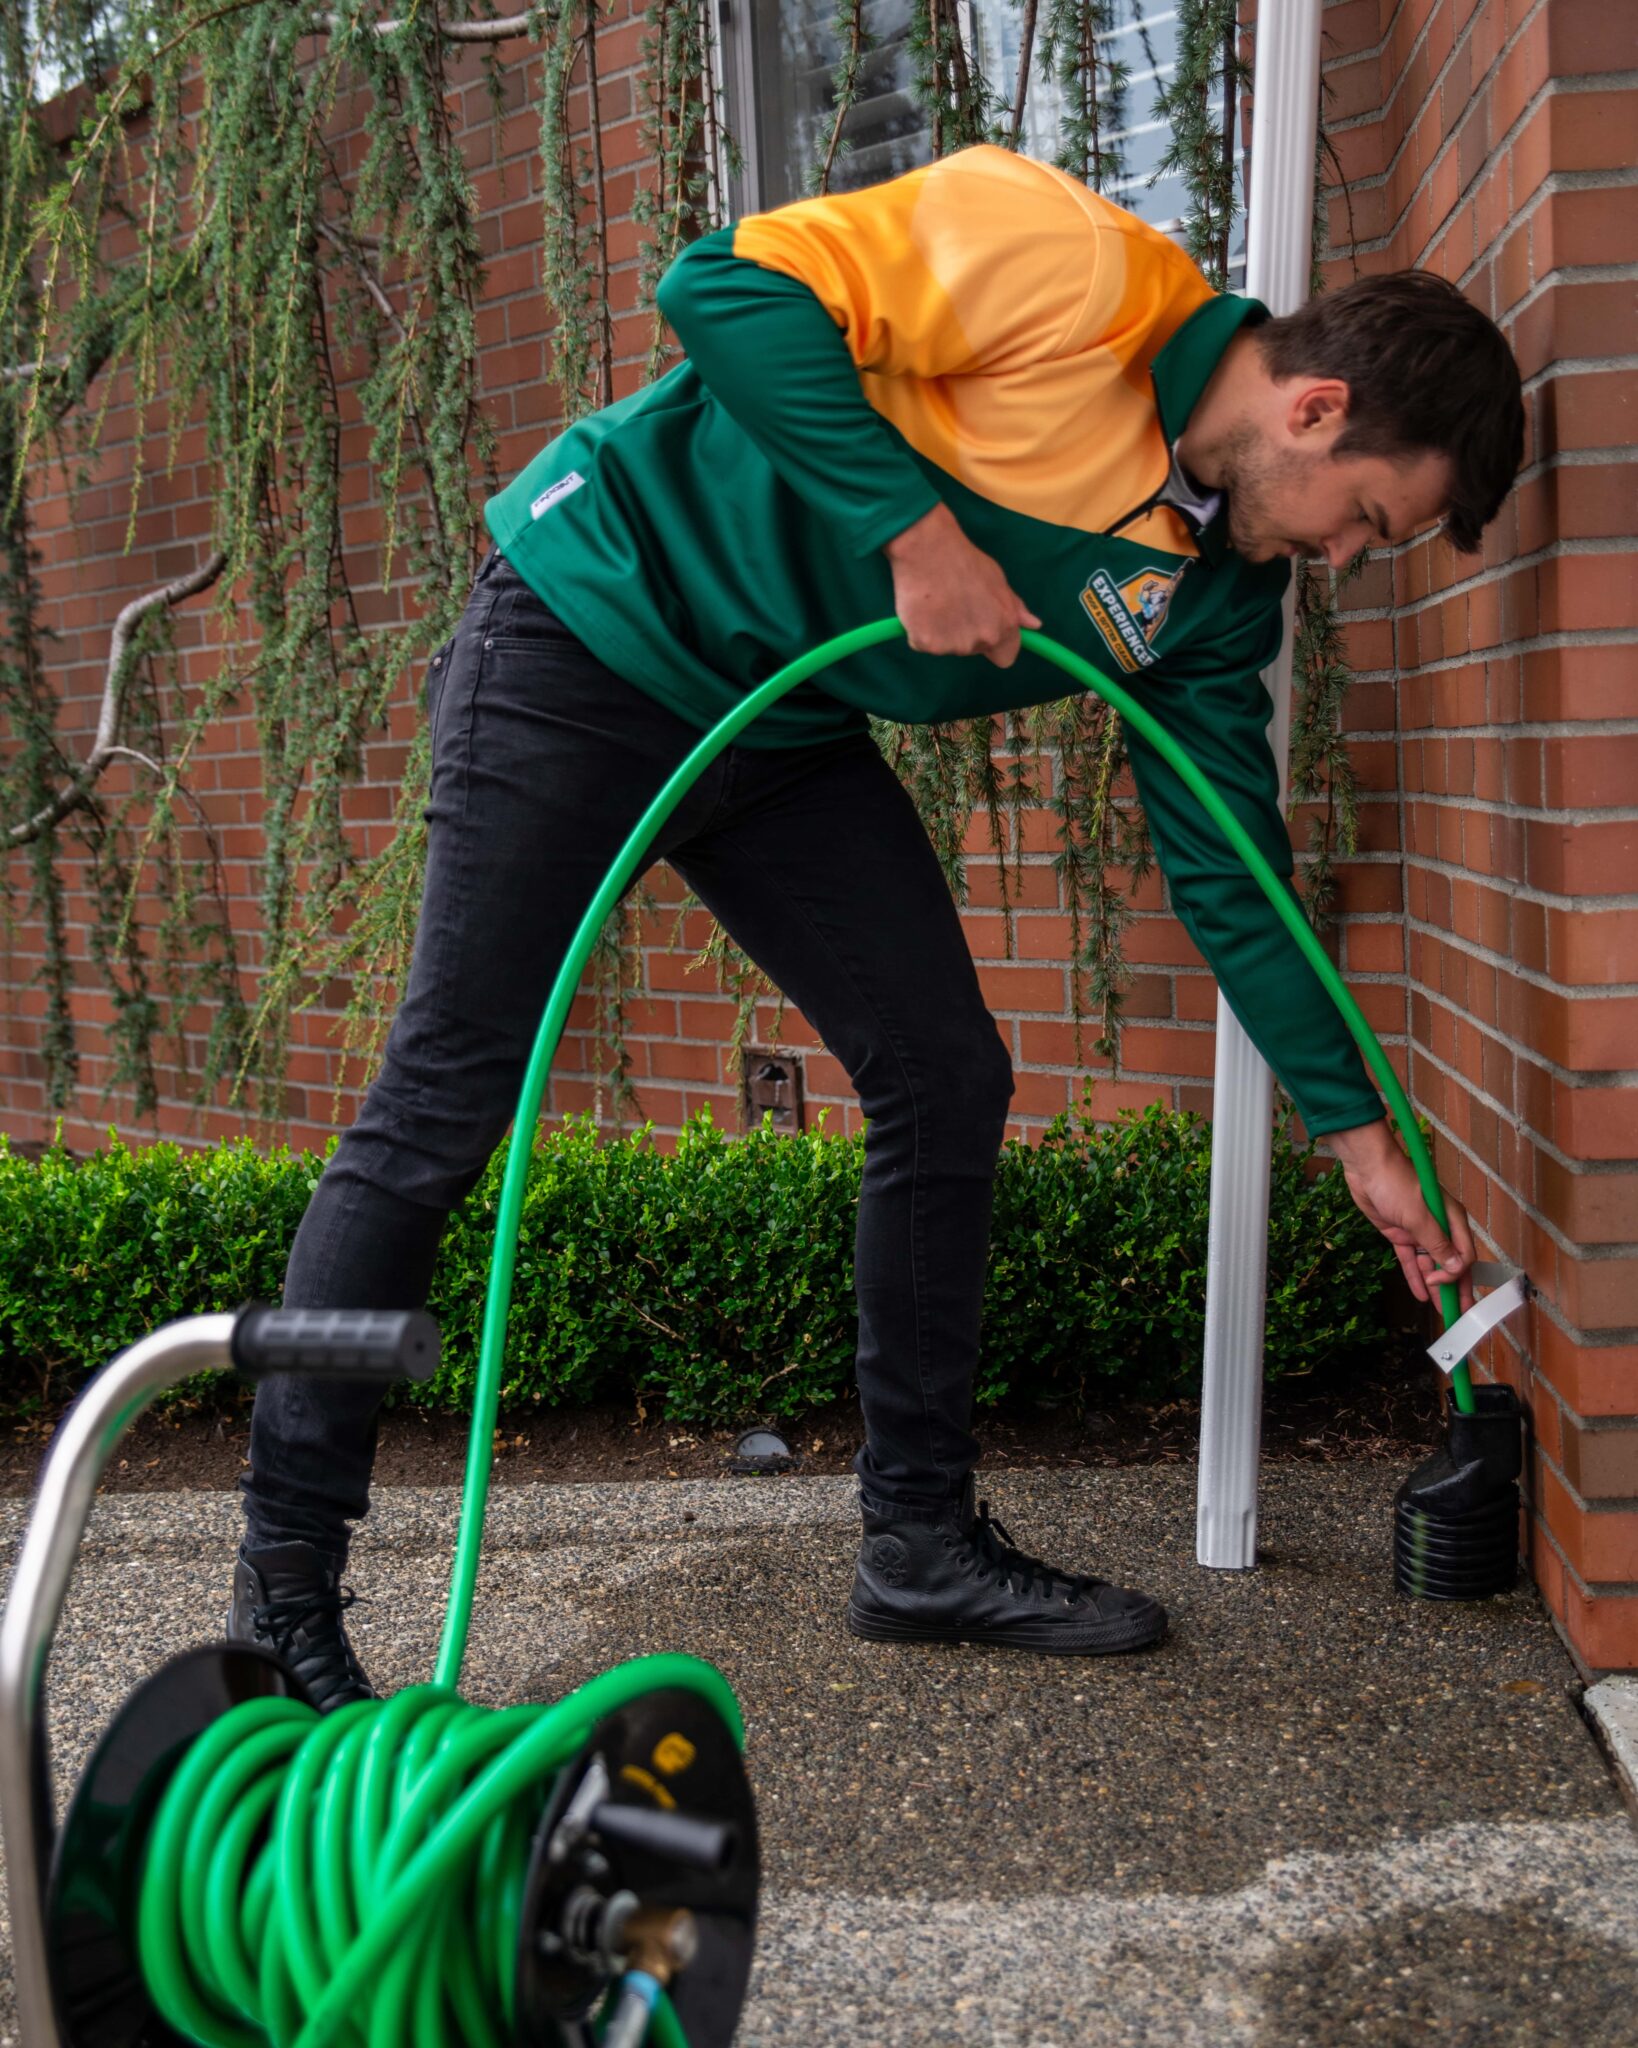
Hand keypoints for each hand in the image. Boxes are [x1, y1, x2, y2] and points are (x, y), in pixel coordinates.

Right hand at [884, 503, 1041, 667]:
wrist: (929, 550)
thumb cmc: (965, 561)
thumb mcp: (998, 580)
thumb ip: (1014, 608)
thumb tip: (1034, 625)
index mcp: (1004, 626)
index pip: (1005, 657)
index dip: (995, 644)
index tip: (982, 627)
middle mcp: (982, 640)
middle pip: (972, 649)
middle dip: (964, 632)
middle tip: (953, 603)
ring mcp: (953, 645)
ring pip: (946, 647)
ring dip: (941, 632)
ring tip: (936, 602)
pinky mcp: (926, 643)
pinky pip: (922, 643)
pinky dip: (920, 630)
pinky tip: (921, 608)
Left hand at [1328, 1118, 1476, 1312]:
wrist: (1367, 1167)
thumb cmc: (1398, 1184)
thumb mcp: (1419, 1216)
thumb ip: (1437, 1243)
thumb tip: (1457, 1267)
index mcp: (1452, 1220)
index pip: (1463, 1255)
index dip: (1456, 1274)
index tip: (1441, 1284)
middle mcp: (1440, 1227)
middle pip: (1451, 1263)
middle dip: (1455, 1288)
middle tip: (1459, 1315)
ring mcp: (1419, 1232)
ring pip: (1431, 1265)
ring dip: (1435, 1287)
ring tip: (1443, 1312)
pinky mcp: (1399, 1234)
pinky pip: (1410, 1260)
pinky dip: (1415, 1276)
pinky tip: (1421, 1295)